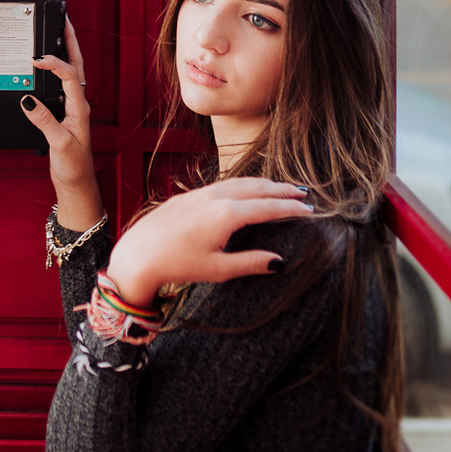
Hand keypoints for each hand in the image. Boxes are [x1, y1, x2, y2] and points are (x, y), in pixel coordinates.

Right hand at [21, 17, 102, 229]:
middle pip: (75, 65)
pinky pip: (62, 85)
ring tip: (58, 34)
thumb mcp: (59, 144)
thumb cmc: (74, 168)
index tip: (37, 59)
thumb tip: (28, 99)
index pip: (68, 75)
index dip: (53, 63)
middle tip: (63, 19)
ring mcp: (73, 109)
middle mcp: (78, 104)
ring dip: (66, 51)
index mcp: (80, 108)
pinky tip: (47, 68)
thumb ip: (44, 121)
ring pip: (70, 73)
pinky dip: (56, 70)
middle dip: (70, 41)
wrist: (78, 187)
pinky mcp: (65, 115)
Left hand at [105, 178, 314, 307]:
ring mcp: (201, 193)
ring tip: (281, 187)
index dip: (291, 208)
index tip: (310, 210)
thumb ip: (251, 262)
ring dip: (263, 183)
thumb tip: (280, 261)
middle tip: (303, 193)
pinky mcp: (189, 194)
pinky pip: (224, 183)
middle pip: (257, 188)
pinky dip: (243, 183)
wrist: (140, 252)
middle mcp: (216, 197)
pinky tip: (246, 189)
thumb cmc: (179, 265)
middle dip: (282, 190)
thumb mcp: (219, 269)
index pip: (268, 208)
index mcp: (227, 215)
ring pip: (240, 182)